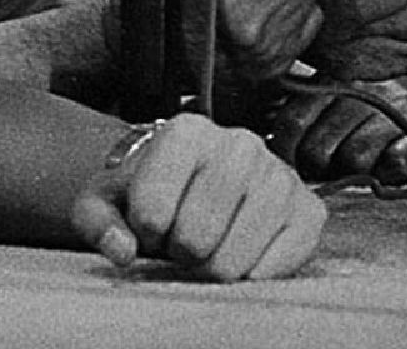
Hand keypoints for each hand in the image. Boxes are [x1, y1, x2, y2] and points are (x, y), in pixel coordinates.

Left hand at [70, 114, 325, 280]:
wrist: (200, 183)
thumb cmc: (151, 194)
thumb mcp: (107, 200)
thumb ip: (97, 221)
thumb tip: (122, 250)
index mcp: (188, 131)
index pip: (152, 211)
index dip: (143, 234)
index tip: (150, 224)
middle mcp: (241, 143)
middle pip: (196, 238)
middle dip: (180, 254)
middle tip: (182, 240)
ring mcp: (281, 174)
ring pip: (235, 259)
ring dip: (213, 269)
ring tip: (210, 246)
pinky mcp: (310, 209)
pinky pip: (278, 265)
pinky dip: (252, 275)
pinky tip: (242, 256)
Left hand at [266, 78, 406, 182]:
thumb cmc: (377, 108)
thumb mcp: (339, 97)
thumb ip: (307, 113)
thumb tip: (270, 150)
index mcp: (335, 79)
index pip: (293, 119)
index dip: (283, 150)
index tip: (286, 165)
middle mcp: (362, 91)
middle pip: (319, 148)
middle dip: (318, 168)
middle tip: (329, 167)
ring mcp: (392, 113)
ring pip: (353, 159)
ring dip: (355, 170)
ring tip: (366, 158)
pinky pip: (387, 167)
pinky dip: (386, 171)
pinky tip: (391, 158)